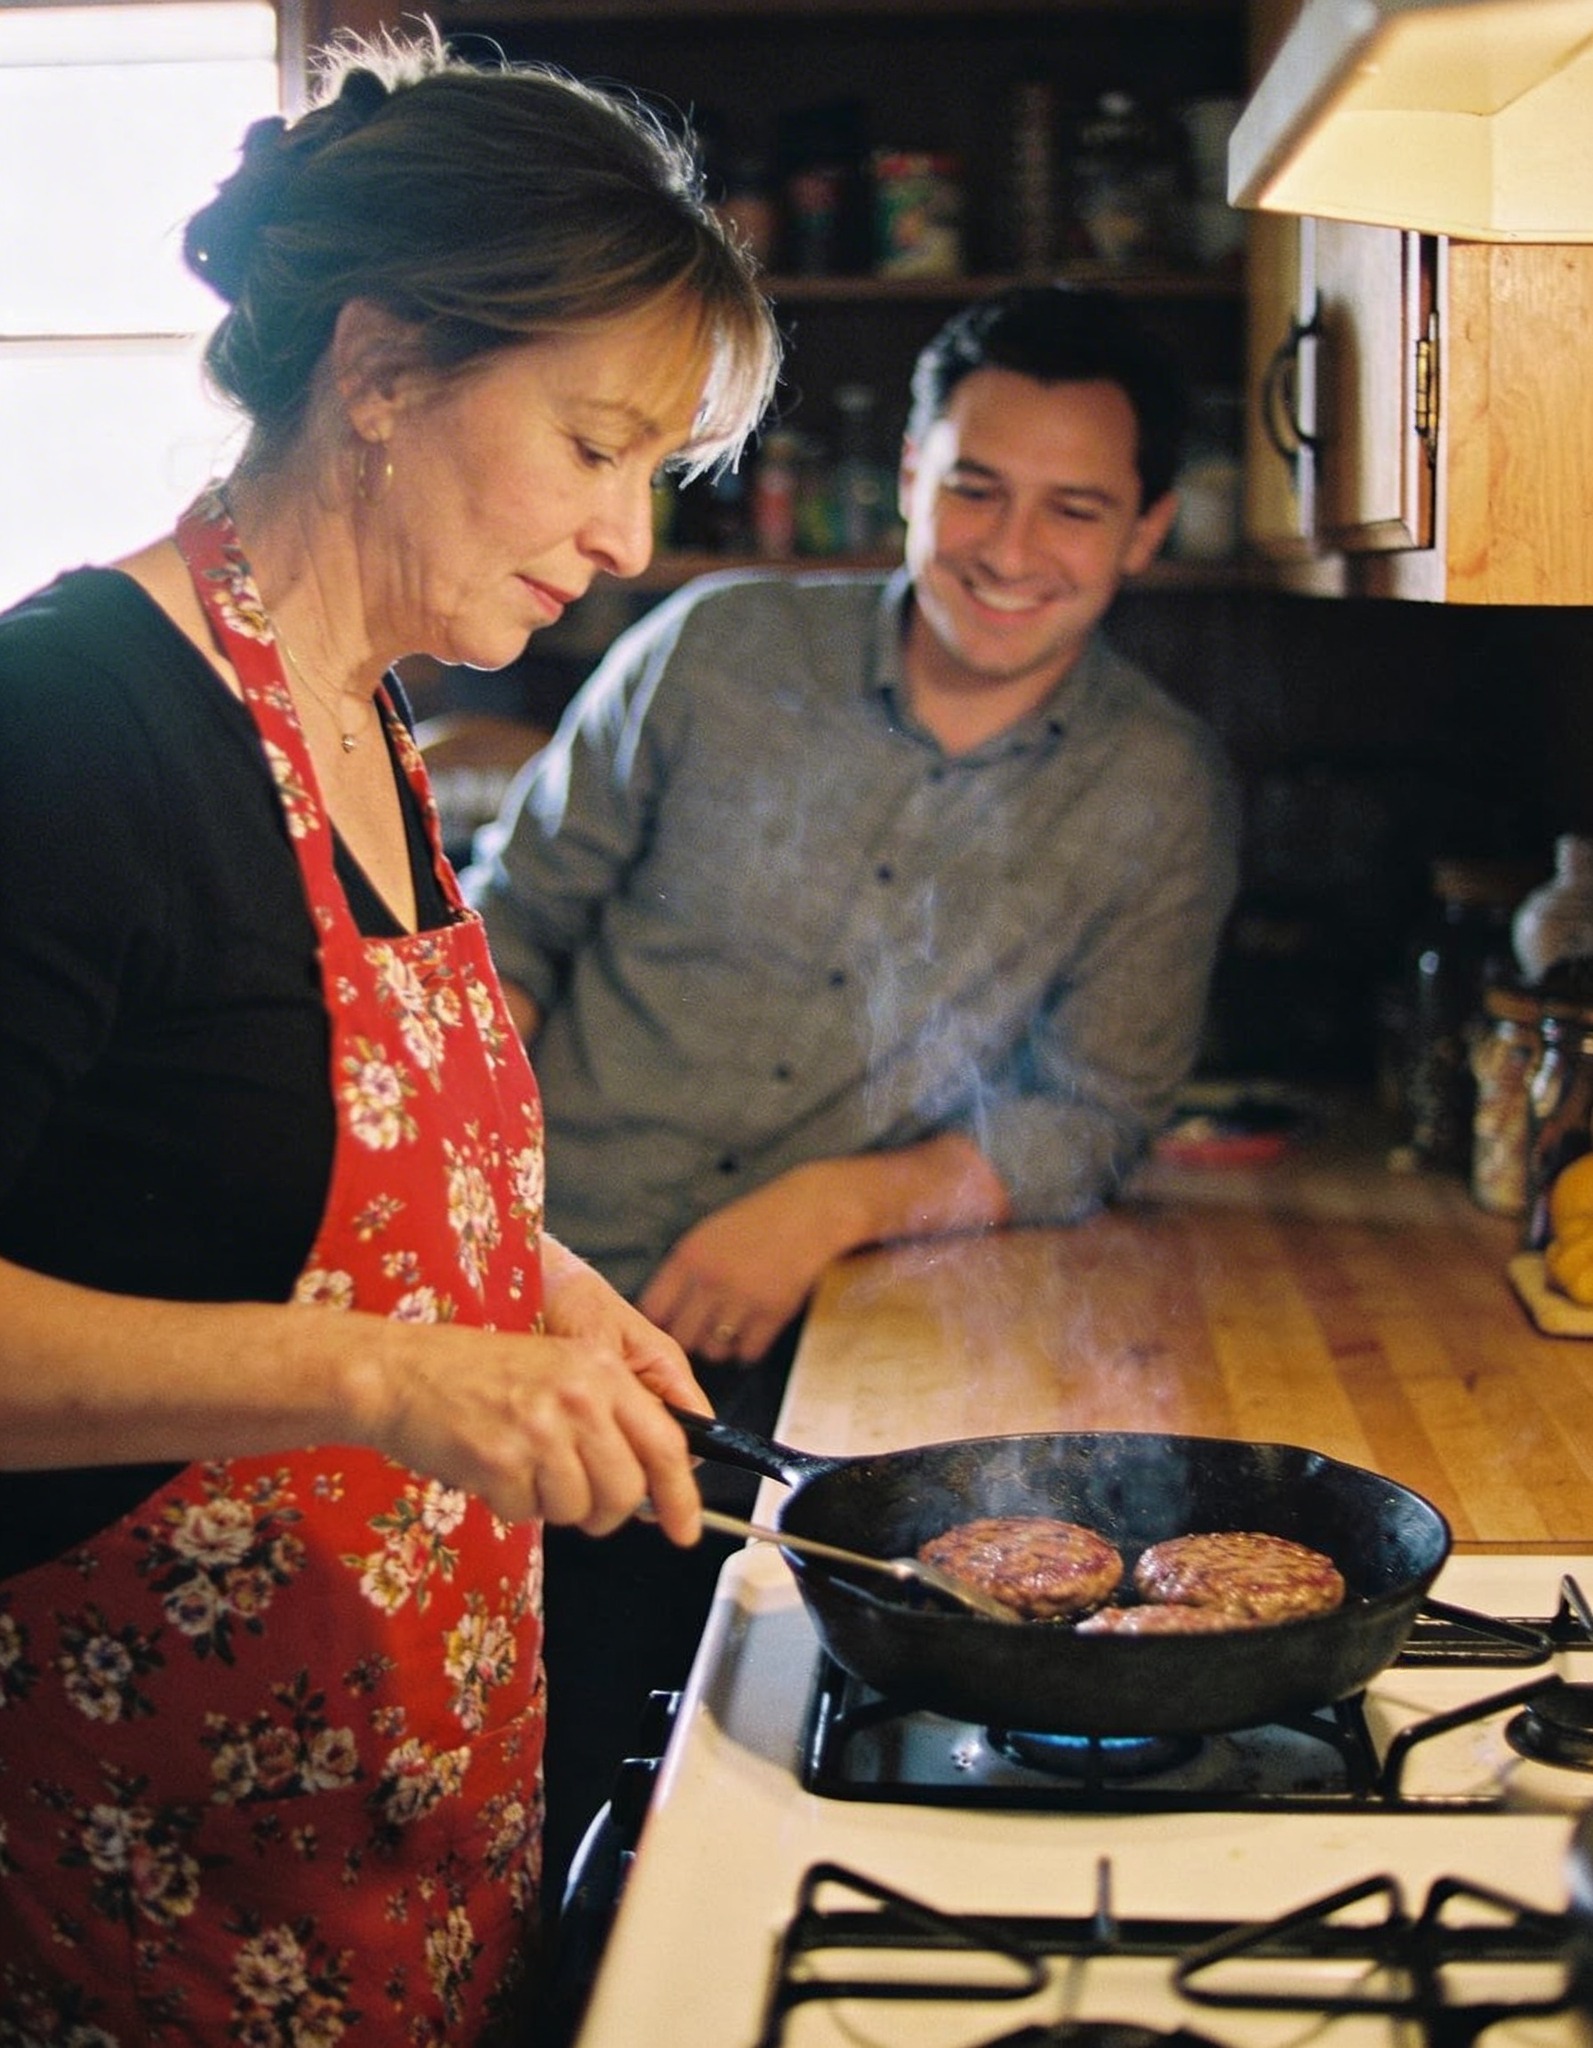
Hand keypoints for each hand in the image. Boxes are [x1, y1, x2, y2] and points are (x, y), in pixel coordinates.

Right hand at [359, 1241, 708, 1543]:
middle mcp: (578, 1396)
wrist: (404, 1372)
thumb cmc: (479, 1374)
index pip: (666, 1444)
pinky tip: (491, 1466)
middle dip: (604, 1511)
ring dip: (549, 1503)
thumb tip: (652, 1485)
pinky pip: (525, 1513)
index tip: (685, 1529)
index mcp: (602, 1370)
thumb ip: (610, 1417)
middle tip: (575, 1500)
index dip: (681, 1496)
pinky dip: (508, 1503)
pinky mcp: (501, 1460)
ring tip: (521, 1466)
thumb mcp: (560, 1371)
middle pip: (626, 1490)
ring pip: (577, 1509)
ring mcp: (540, 1428)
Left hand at [638, 1164, 861, 1363]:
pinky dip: (748, 1348)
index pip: (654, 1309)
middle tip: (700, 1333)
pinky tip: (752, 1333)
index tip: (668, 1325)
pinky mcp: (773, 1313)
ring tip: (728, 1333)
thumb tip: (662, 1310)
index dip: (658, 1323)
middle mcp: (711, 1280)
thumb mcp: (708, 1233)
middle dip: (689, 1339)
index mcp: (689, 1256)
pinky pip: (748, 1351)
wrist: (811, 1212)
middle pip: (682, 1337)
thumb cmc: (758, 1220)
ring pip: (714, 1350)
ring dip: (719, 1347)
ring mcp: (743, 1298)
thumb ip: (685, 1268)